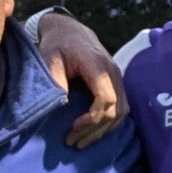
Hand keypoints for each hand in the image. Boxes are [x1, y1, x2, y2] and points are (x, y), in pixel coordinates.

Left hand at [30, 10, 127, 146]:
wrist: (70, 30)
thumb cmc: (57, 44)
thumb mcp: (49, 58)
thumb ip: (56, 81)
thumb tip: (62, 106)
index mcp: (98, 65)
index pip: (106, 98)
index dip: (92, 119)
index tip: (72, 128)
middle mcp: (113, 72)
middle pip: (115, 110)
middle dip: (94, 130)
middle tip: (72, 142)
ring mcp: (118, 78)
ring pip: (121, 113)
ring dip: (102, 131)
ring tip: (81, 142)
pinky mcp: (117, 84)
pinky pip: (121, 109)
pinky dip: (109, 124)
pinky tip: (93, 133)